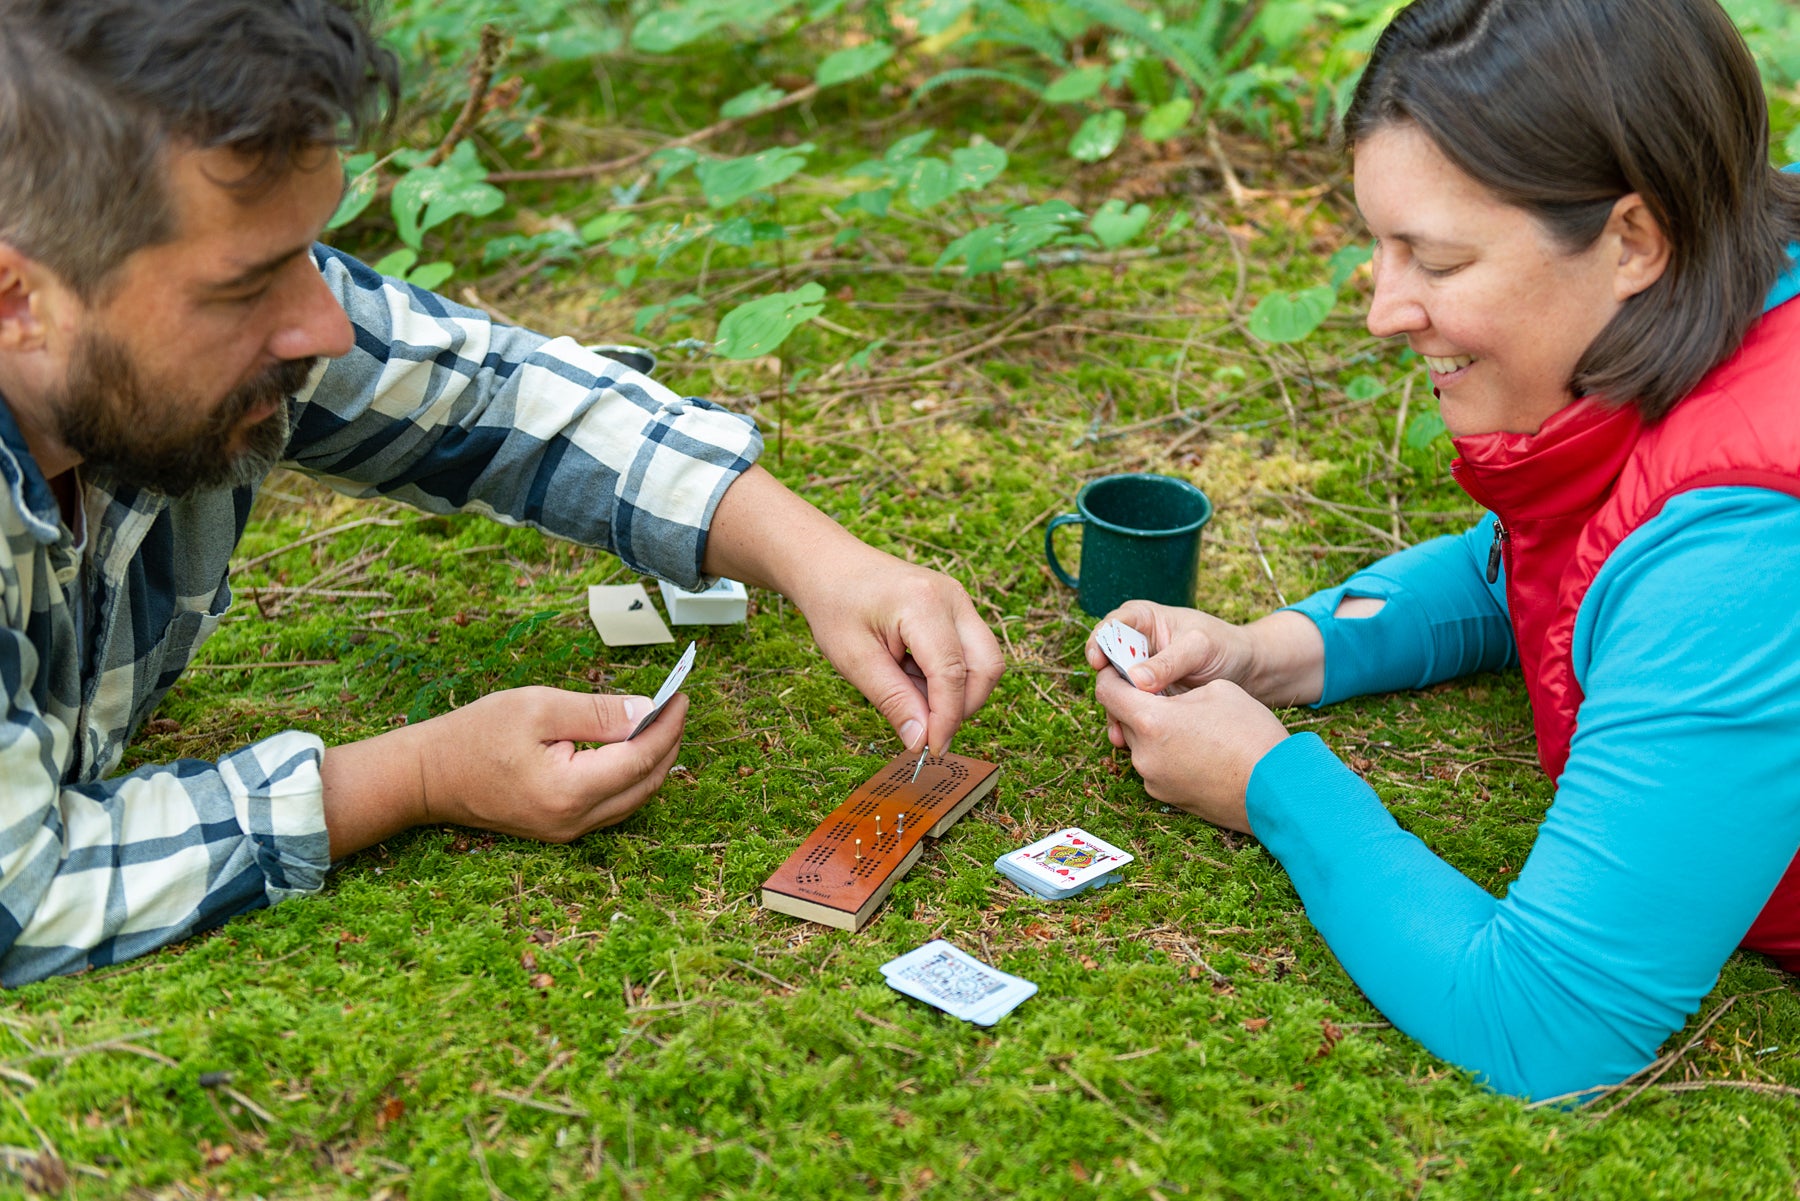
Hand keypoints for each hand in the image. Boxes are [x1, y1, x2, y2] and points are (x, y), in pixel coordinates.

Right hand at [418, 685, 686, 841]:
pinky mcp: (561, 829)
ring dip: (654, 762)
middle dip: (669, 744)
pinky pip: (614, 806)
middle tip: (676, 708)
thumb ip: (598, 711)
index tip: (680, 697)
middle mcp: (575, 821)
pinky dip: (632, 777)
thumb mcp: (539, 707)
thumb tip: (647, 711)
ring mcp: (568, 831)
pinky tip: (632, 748)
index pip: (641, 759)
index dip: (667, 727)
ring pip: (634, 799)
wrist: (428, 776)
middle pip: (646, 784)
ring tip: (662, 724)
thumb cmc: (475, 735)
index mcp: (570, 791)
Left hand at [794, 541, 1003, 754]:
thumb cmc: (837, 607)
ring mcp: (960, 600)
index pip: (952, 673)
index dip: (947, 718)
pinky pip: (971, 651)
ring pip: (985, 661)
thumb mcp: (854, 661)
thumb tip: (921, 742)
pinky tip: (913, 673)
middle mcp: (953, 597)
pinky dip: (950, 675)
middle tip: (926, 728)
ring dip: (956, 691)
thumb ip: (893, 701)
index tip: (932, 749)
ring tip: (908, 688)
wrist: (832, 567)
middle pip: (986, 666)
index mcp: (923, 604)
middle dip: (963, 706)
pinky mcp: (958, 608)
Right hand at [1085, 604, 1325, 732]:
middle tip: (1110, 703)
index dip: (1099, 643)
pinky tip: (1128, 740)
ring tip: (1119, 731)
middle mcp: (1135, 645)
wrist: (1248, 670)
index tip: (1098, 662)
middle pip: (1106, 663)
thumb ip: (1168, 662)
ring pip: (1114, 690)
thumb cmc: (1225, 646)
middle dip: (1106, 684)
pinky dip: (1127, 722)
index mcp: (1143, 620)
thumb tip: (1135, 679)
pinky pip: (1129, 708)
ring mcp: (1139, 672)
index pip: (1110, 627)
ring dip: (1115, 709)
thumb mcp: (1199, 648)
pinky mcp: (1147, 696)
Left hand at [1094, 669, 1288, 833]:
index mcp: (1151, 720)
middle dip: (1136, 704)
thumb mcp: (1217, 690)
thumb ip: (1176, 688)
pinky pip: (1155, 767)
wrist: (1278, 789)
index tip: (1122, 668)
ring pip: (1140, 744)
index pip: (1106, 691)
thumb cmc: (1251, 734)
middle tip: (1162, 695)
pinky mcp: (1165, 797)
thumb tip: (1161, 695)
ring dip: (1154, 731)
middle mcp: (1143, 754)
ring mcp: (1152, 779)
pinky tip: (1197, 750)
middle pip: (1122, 719)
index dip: (1111, 674)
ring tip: (1189, 726)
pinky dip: (1166, 755)